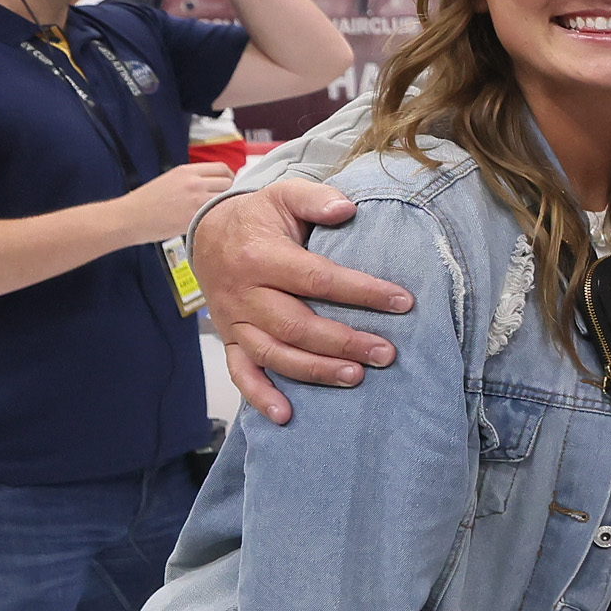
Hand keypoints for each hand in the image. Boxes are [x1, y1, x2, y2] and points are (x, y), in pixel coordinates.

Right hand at [114, 157, 234, 251]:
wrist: (130, 218)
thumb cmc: (146, 201)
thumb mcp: (170, 180)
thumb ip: (192, 179)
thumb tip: (211, 185)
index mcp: (186, 171)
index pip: (222, 168)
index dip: (228, 176)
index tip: (228, 184)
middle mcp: (195, 183)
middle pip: (228, 182)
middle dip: (230, 190)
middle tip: (224, 199)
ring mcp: (197, 200)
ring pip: (227, 198)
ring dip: (227, 203)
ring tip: (218, 210)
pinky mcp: (196, 217)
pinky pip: (218, 213)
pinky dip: (219, 215)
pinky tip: (213, 219)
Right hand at [189, 179, 407, 422]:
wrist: (207, 233)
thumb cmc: (258, 217)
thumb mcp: (284, 195)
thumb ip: (316, 199)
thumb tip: (347, 208)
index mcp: (262, 257)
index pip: (318, 279)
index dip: (361, 292)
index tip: (403, 302)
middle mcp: (245, 293)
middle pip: (298, 325)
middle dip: (345, 342)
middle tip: (387, 353)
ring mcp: (235, 320)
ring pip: (275, 353)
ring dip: (316, 370)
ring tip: (356, 377)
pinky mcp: (230, 339)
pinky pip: (241, 372)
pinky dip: (259, 397)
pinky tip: (286, 416)